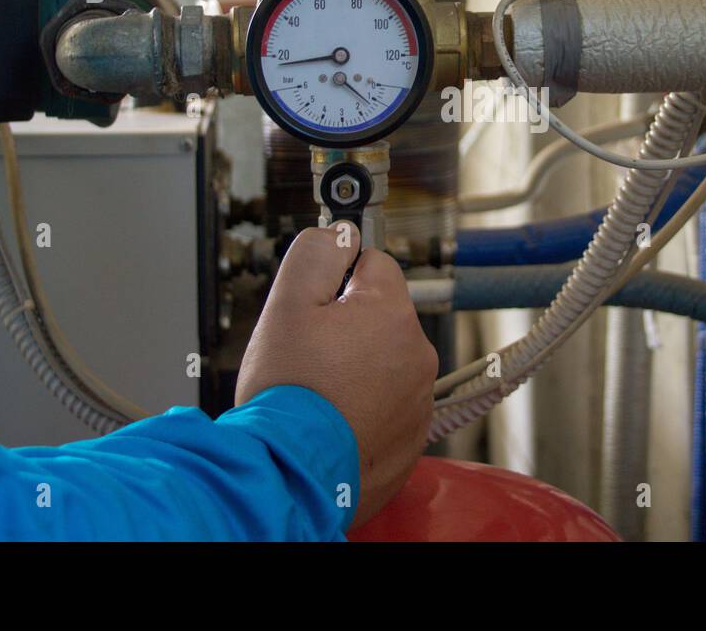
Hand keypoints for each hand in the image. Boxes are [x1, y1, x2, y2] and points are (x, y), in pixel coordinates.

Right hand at [235, 223, 437, 528]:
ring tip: (316, 392)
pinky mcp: (411, 437)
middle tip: (307, 354)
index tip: (315, 300)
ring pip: (384, 361)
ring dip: (355, 367)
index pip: (375, 263)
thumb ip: (316, 254)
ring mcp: (418, 399)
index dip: (337, 277)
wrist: (290, 474)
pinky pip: (386, 405)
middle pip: (380, 315)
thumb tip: (340, 232)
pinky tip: (330, 419)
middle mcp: (418, 354)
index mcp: (392, 313)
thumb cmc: (288, 394)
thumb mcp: (286, 304)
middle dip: (346, 326)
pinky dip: (362, 407)